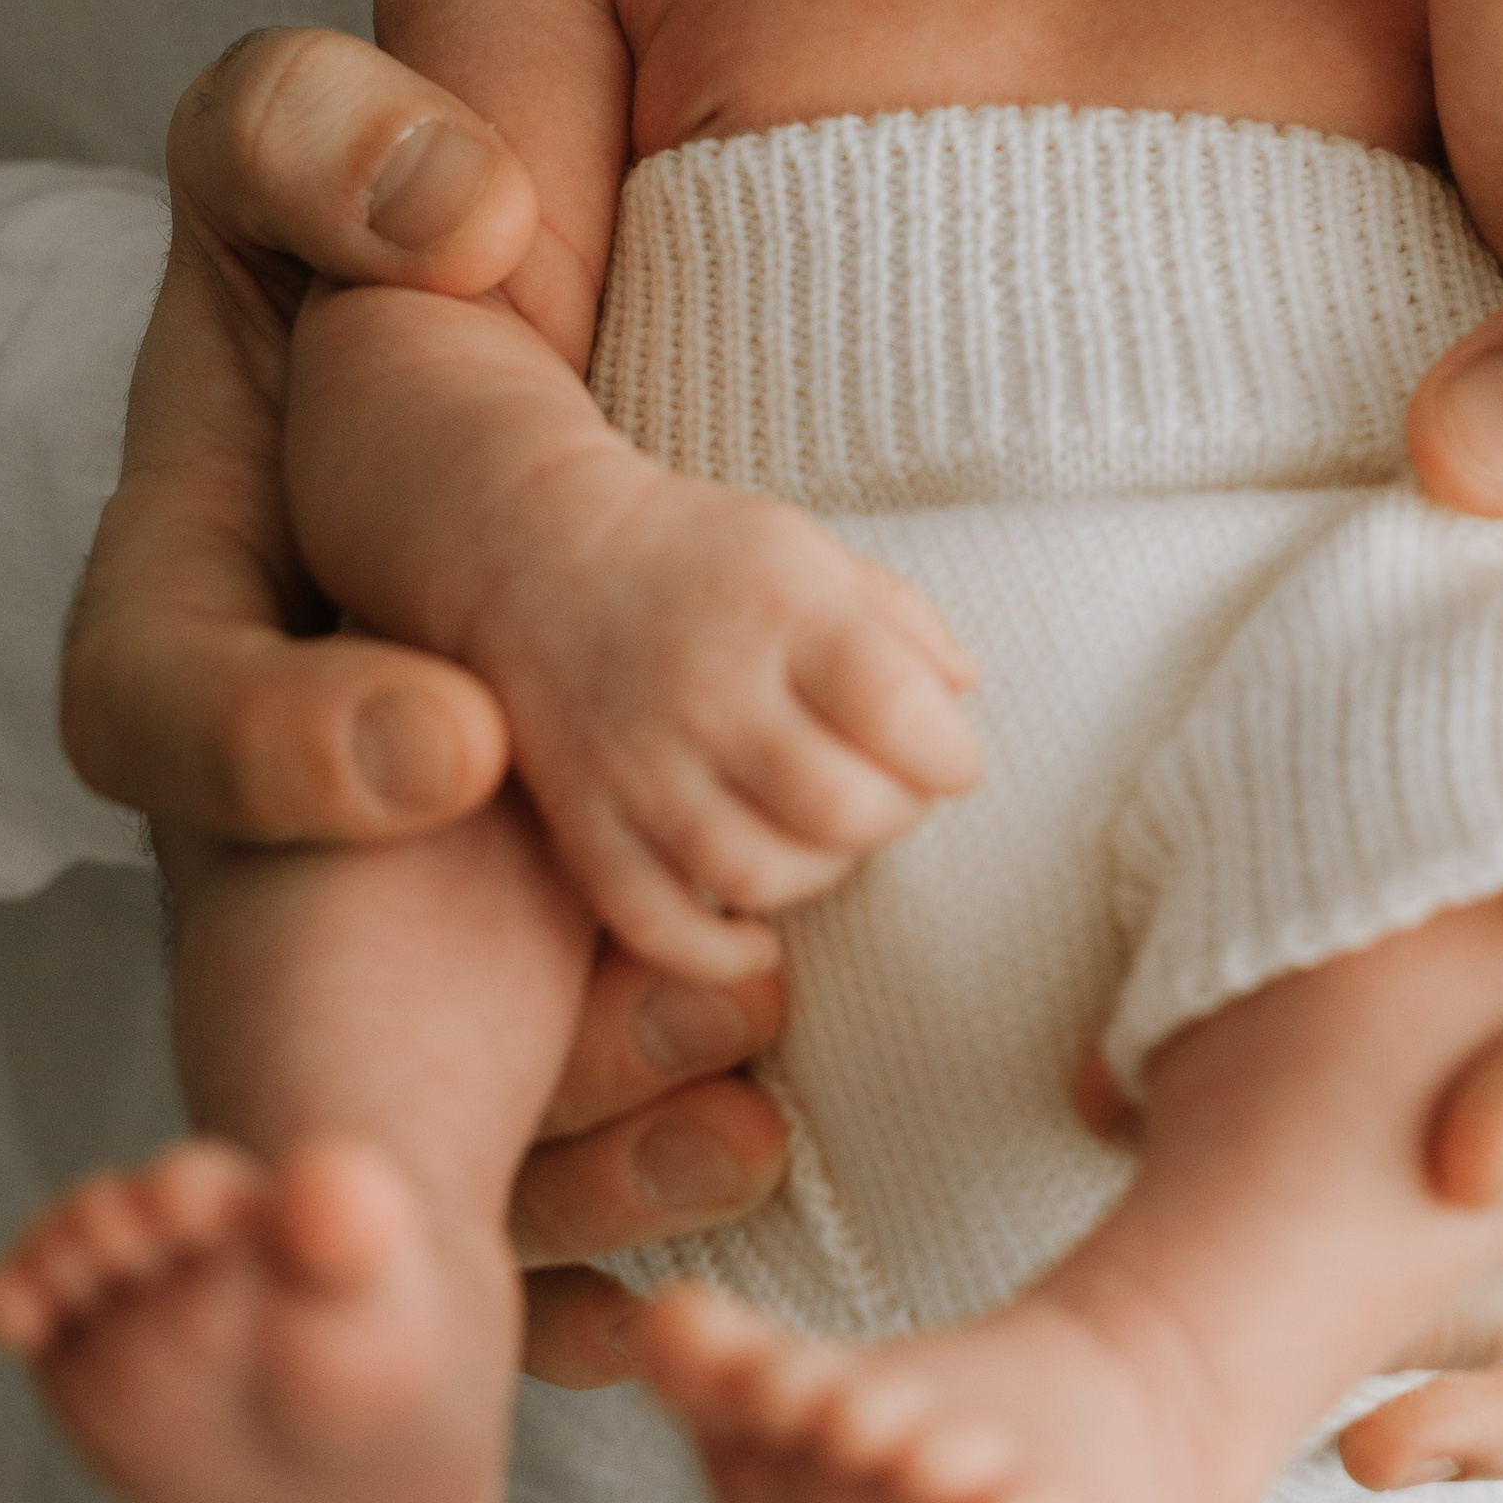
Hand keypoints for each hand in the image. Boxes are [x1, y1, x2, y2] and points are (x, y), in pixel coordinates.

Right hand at [59, 26, 792, 1379]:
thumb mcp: (286, 150)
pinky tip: (769, 1148)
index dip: (281, 754)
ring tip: (743, 1047)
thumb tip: (461, 203)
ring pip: (423, 1067)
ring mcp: (382, 877)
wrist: (419, 348)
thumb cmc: (332, 232)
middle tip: (666, 965)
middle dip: (483, 1003)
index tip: (452, 743)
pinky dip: (642, 1146)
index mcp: (190, 600)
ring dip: (575, 1096)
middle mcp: (275, 770)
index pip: (165, 710)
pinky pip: (550, 1088)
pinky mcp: (520, 935)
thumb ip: (325, 143)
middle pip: (298, 953)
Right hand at [483, 472, 980, 980]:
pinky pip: (656, 922)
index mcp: (780, 608)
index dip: (949, 753)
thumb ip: (900, 621)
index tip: (953, 759)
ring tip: (827, 834)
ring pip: (758, 871)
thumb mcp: (811, 552)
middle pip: (839, 805)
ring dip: (822, 872)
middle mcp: (707, 687)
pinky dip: (717, 950)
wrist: (538, 557)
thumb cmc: (701, 559)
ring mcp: (638, 762)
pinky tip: (758, 930)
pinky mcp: (583, 820)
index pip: (894, 704)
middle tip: (892, 795)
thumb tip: (964, 692)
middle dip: (897, 817)